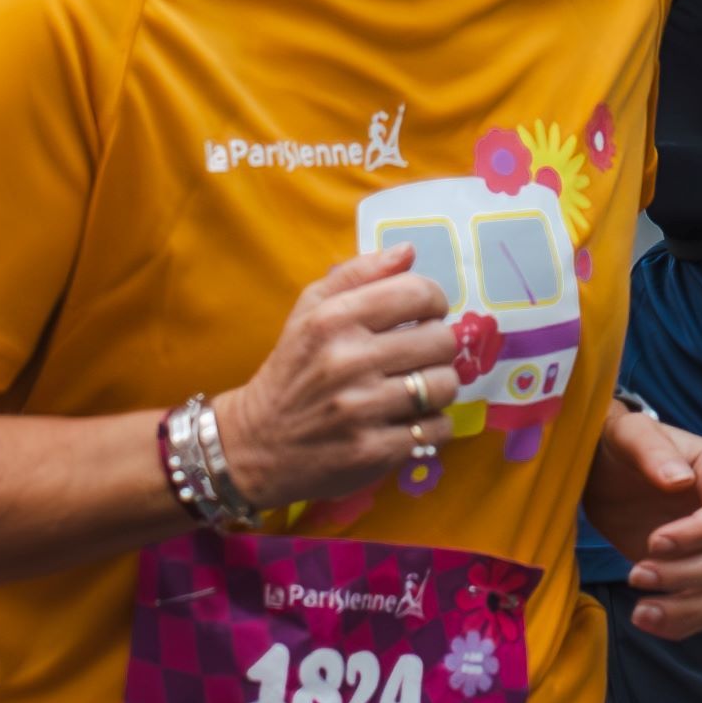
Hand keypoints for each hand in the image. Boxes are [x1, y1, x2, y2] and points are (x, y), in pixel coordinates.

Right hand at [209, 247, 462, 510]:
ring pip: (445, 386)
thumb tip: (409, 251)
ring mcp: (361, 410)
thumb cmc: (292, 369)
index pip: (419, 293)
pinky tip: (408, 421)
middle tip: (418, 355)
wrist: (256, 444)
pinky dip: (430, 426)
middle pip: (441, 341)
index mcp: (334, 319)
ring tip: (415, 388)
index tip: (426, 313)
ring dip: (438, 387)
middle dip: (437, 346)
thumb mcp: (310, 310)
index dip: (434, 301)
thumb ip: (358, 274)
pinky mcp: (372, 451)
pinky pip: (436, 429)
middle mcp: (348, 361)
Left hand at [584, 408, 701, 639]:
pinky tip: (648, 620)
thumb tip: (679, 481)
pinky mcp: (695, 574)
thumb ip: (652, 450)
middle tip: (636, 575)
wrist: (604, 470)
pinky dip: (683, 622)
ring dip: (689, 608)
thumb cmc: (619, 444)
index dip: (698, 535)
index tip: (653, 543)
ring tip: (642, 614)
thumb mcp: (629, 433)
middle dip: (687, 575)